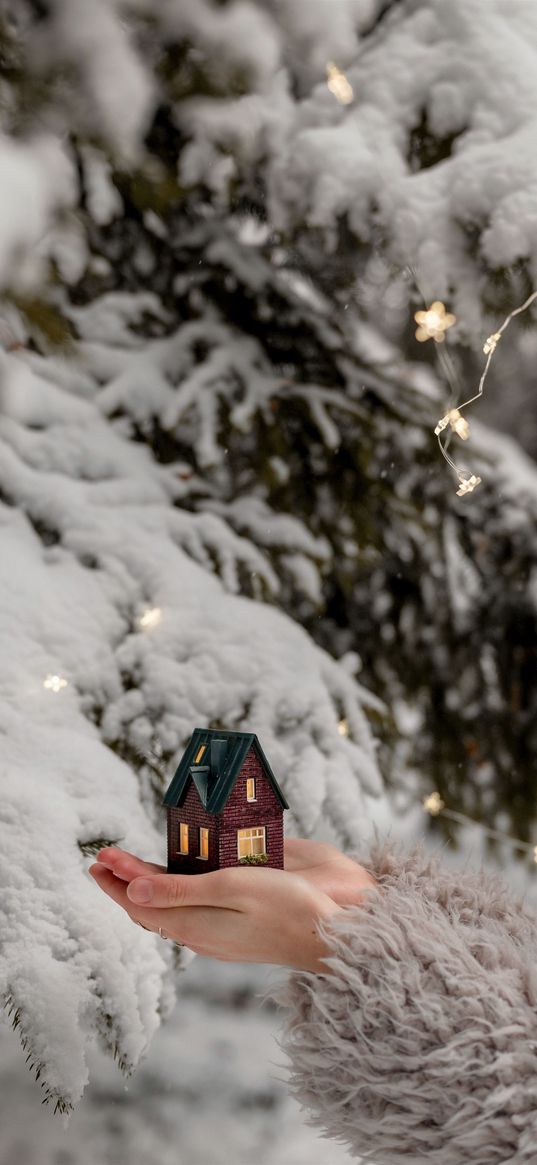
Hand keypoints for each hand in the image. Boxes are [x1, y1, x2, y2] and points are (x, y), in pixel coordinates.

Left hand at [89, 841, 372, 972]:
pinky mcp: (234, 934)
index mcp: (195, 925)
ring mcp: (217, 938)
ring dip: (148, 888)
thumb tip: (132, 890)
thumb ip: (182, 890)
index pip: (141, 904)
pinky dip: (174, 896)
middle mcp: (201, 936)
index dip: (117, 881)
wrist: (331, 939)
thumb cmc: (289, 907)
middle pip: (152, 909)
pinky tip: (179, 884)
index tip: (97, 859)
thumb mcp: (232, 888)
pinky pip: (191, 915)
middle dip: (126, 883)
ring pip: (171, 913)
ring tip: (131, 867)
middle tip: (104, 860)